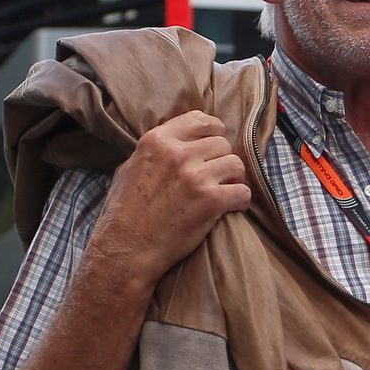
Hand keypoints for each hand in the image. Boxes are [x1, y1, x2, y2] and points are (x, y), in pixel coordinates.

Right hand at [88, 111, 251, 287]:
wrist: (126, 249)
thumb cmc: (125, 212)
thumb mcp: (131, 167)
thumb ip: (157, 150)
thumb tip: (179, 139)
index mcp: (157, 141)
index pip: (200, 119)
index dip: (214, 131)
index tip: (215, 144)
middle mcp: (177, 154)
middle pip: (222, 143)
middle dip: (222, 161)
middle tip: (216, 179)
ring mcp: (195, 176)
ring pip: (236, 164)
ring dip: (233, 180)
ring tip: (223, 193)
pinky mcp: (210, 201)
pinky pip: (243, 192)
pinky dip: (240, 202)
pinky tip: (229, 208)